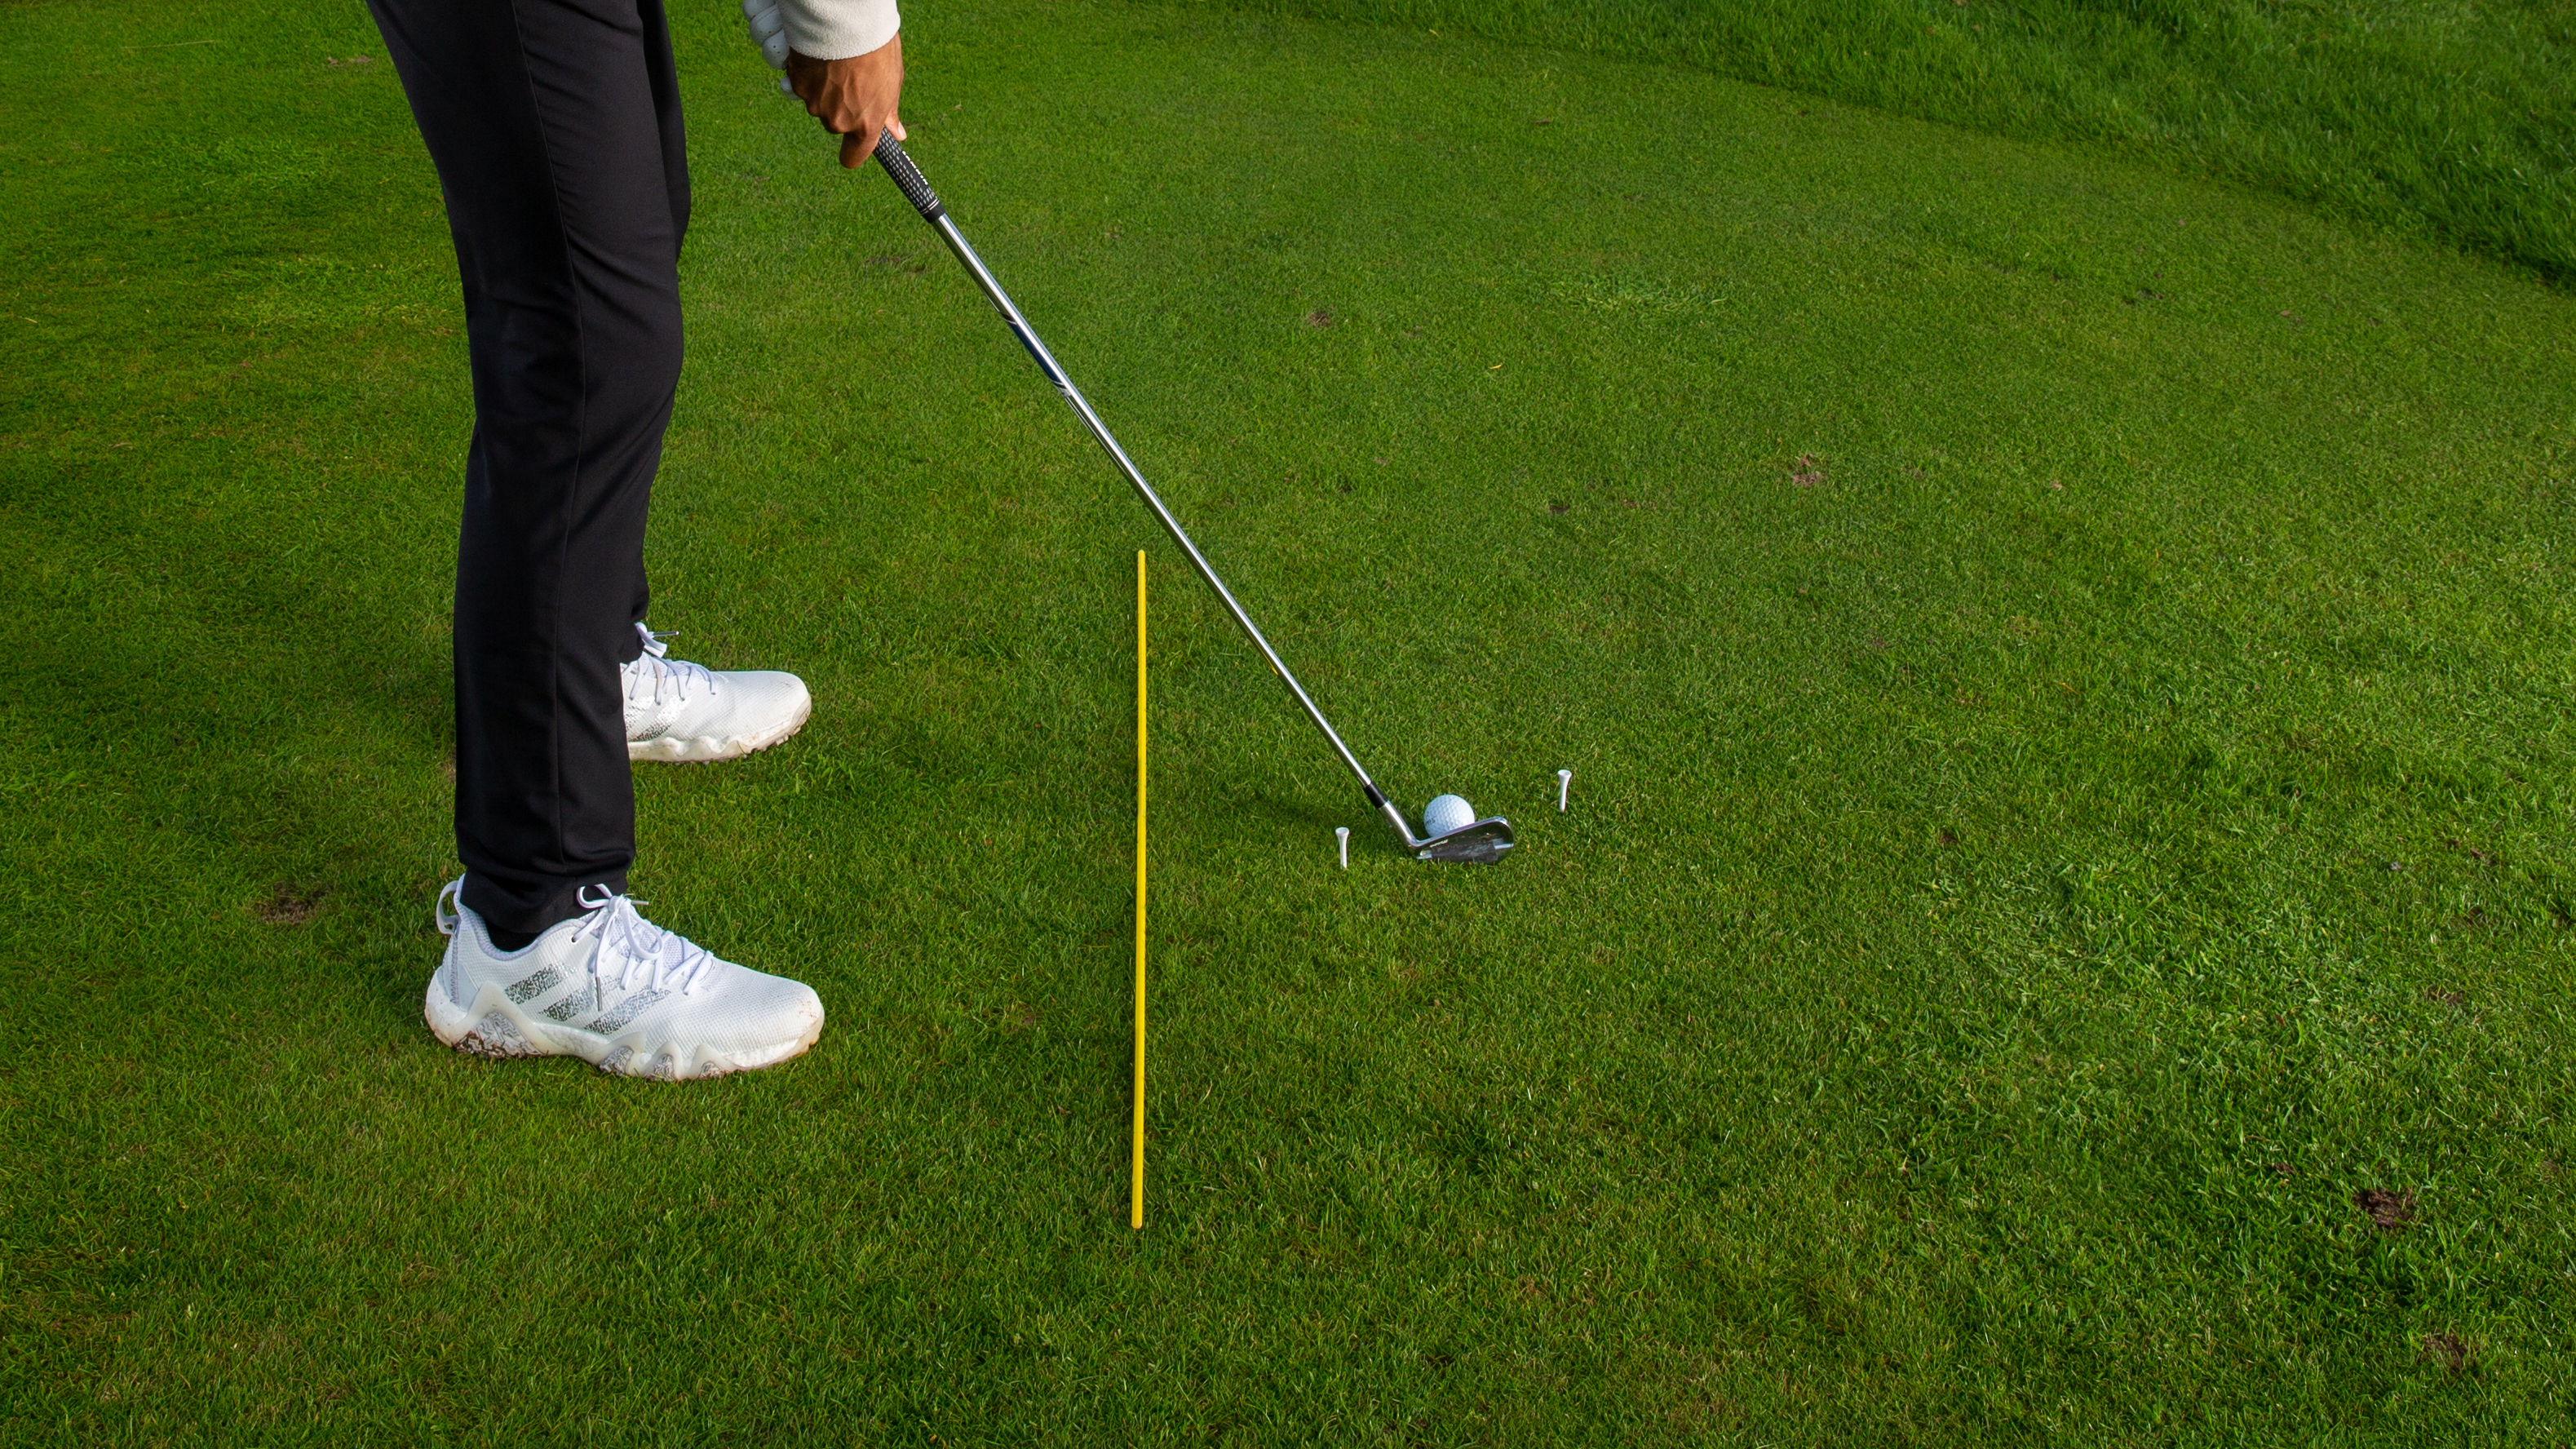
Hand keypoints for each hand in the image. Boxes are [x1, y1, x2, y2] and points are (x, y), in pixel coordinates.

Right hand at [787, 34, 905, 169]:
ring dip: (825, 89)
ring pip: (818, 103)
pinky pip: (803, 84)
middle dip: (841, 107)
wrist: (846, 20)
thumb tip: (898, 135)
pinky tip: (821, 57)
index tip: (853, 146)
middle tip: (851, 79)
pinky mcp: (797, 83)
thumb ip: (889, 112)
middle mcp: (837, 121)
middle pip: (835, 124)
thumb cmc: (876, 49)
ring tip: (837, 63)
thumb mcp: (892, 82)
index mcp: (864, 125)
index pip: (853, 157)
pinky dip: (810, 74)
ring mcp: (814, 103)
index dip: (852, 152)